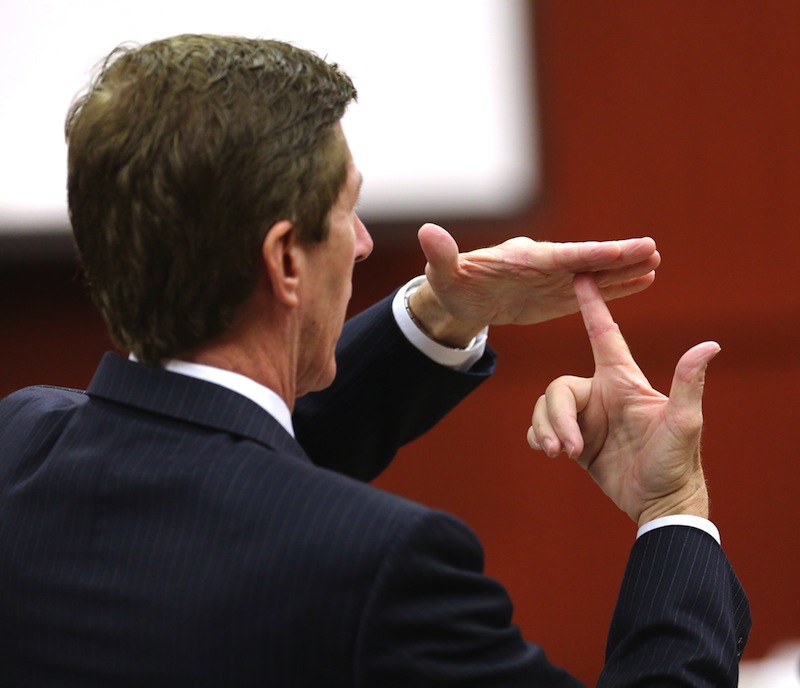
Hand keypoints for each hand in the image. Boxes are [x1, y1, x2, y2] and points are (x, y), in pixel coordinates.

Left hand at [409, 223, 659, 345]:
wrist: (461, 298)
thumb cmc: (452, 282)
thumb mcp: (442, 274)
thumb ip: (441, 256)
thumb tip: (427, 231)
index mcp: (523, 259)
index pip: (563, 255)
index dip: (593, 254)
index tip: (622, 248)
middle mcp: (545, 266)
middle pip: (587, 261)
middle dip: (618, 257)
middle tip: (652, 249)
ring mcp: (554, 280)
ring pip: (595, 275)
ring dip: (623, 271)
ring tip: (655, 264)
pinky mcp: (557, 297)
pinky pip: (590, 292)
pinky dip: (615, 288)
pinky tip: (641, 281)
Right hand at [527, 273, 718, 525]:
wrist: (658, 503)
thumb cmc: (677, 463)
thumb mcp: (684, 423)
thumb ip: (688, 384)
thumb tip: (710, 345)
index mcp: (623, 382)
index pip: (603, 335)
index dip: (593, 305)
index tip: (581, 275)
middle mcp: (601, 394)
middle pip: (558, 388)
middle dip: (556, 418)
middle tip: (568, 449)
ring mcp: (586, 417)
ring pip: (545, 408)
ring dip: (545, 430)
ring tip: (559, 454)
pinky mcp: (574, 440)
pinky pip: (540, 426)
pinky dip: (536, 436)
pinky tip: (548, 451)